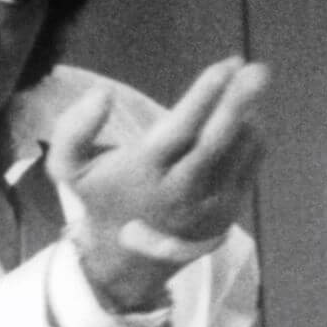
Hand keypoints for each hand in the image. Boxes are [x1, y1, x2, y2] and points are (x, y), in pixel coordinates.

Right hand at [48, 58, 268, 309]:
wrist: (128, 261)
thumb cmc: (104, 200)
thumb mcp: (69, 170)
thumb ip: (73, 129)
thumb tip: (102, 94)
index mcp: (143, 173)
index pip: (178, 131)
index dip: (202, 97)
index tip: (223, 66)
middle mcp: (180, 190)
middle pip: (214, 143)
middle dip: (237, 103)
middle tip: (256, 70)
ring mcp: (209, 203)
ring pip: (237, 153)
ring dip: (248, 115)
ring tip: (252, 81)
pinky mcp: (228, 212)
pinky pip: (249, 169)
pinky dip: (253, 139)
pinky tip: (249, 115)